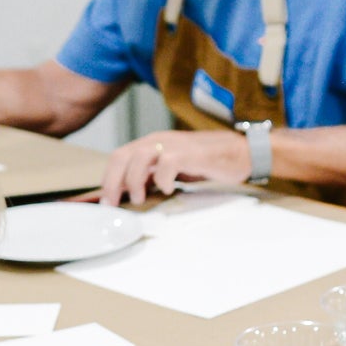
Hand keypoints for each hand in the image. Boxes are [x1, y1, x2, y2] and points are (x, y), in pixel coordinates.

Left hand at [99, 128, 249, 206]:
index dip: (107, 179)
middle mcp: (159, 141)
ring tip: (141, 197)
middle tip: (113, 204)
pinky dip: (163, 178)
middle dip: (112, 182)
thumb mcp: (173, 169)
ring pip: (140, 156)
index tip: (103, 202)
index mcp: (152, 143)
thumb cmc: (208, 162)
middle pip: (122, 156)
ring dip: (134, 180)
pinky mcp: (191, 153)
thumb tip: (130, 193)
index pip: (119, 157)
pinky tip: (168, 189)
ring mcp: (175, 144)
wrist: (242, 152)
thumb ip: (152, 176)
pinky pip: (168, 162)